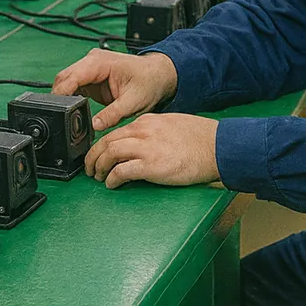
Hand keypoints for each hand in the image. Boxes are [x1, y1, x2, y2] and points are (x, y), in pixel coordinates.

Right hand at [52, 49, 177, 131]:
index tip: (58, 112)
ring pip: (66, 82)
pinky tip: (76, 112)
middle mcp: (91, 61)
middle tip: (63, 120)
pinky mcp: (91, 78)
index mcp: (100, 62)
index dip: (62, 94)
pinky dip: (71, 99)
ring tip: (70, 118)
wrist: (158, 75)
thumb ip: (112, 114)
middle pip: (64, 78)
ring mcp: (90, 68)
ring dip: (65, 99)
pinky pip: (74, 87)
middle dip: (60, 98)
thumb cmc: (149, 83)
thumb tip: (94, 126)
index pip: (72, 76)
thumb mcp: (133, 102)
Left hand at [85, 113, 219, 189]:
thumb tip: (139, 144)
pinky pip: (123, 171)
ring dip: (99, 166)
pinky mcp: (152, 166)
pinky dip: (112, 178)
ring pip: (110, 153)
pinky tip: (111, 184)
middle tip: (89, 167)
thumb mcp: (170, 126)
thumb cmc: (199, 139)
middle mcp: (143, 131)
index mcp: (147, 122)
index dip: (102, 144)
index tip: (97, 154)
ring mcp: (147, 148)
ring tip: (97, 176)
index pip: (116, 131)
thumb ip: (152, 132)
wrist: (217, 147)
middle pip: (107, 140)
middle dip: (94, 155)